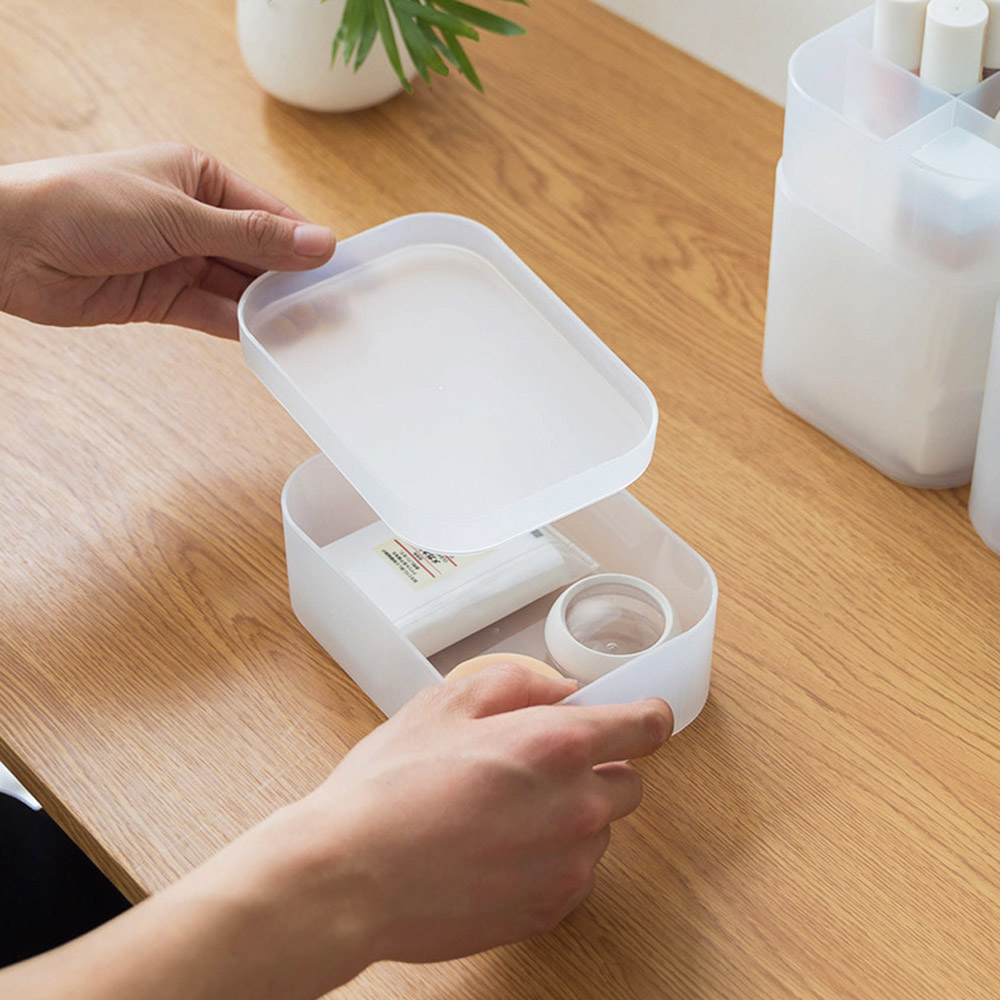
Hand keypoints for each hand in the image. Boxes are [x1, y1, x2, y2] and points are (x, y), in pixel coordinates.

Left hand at [0, 143, 334, 337]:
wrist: (8, 245)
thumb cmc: (82, 203)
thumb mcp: (180, 216)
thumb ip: (251, 237)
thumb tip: (318, 244)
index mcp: (199, 178)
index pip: (268, 214)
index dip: (304, 243)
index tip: (340, 269)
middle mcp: (192, 219)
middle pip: (257, 254)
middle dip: (290, 280)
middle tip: (333, 307)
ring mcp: (176, 260)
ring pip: (237, 287)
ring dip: (268, 307)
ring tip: (309, 328)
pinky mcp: (159, 298)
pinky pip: (211, 313)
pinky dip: (238, 326)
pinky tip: (268, 336)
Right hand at [293, 663, 673, 965]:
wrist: (350, 878)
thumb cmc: (390, 787)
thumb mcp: (444, 704)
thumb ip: (518, 685)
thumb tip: (562, 692)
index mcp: (558, 745)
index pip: (646, 726)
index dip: (646, 717)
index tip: (639, 718)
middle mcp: (578, 807)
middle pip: (629, 784)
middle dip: (597, 770)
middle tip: (536, 767)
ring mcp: (567, 867)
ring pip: (598, 832)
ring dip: (570, 817)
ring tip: (501, 814)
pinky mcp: (549, 910)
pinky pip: (572, 874)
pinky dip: (549, 859)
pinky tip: (494, 851)